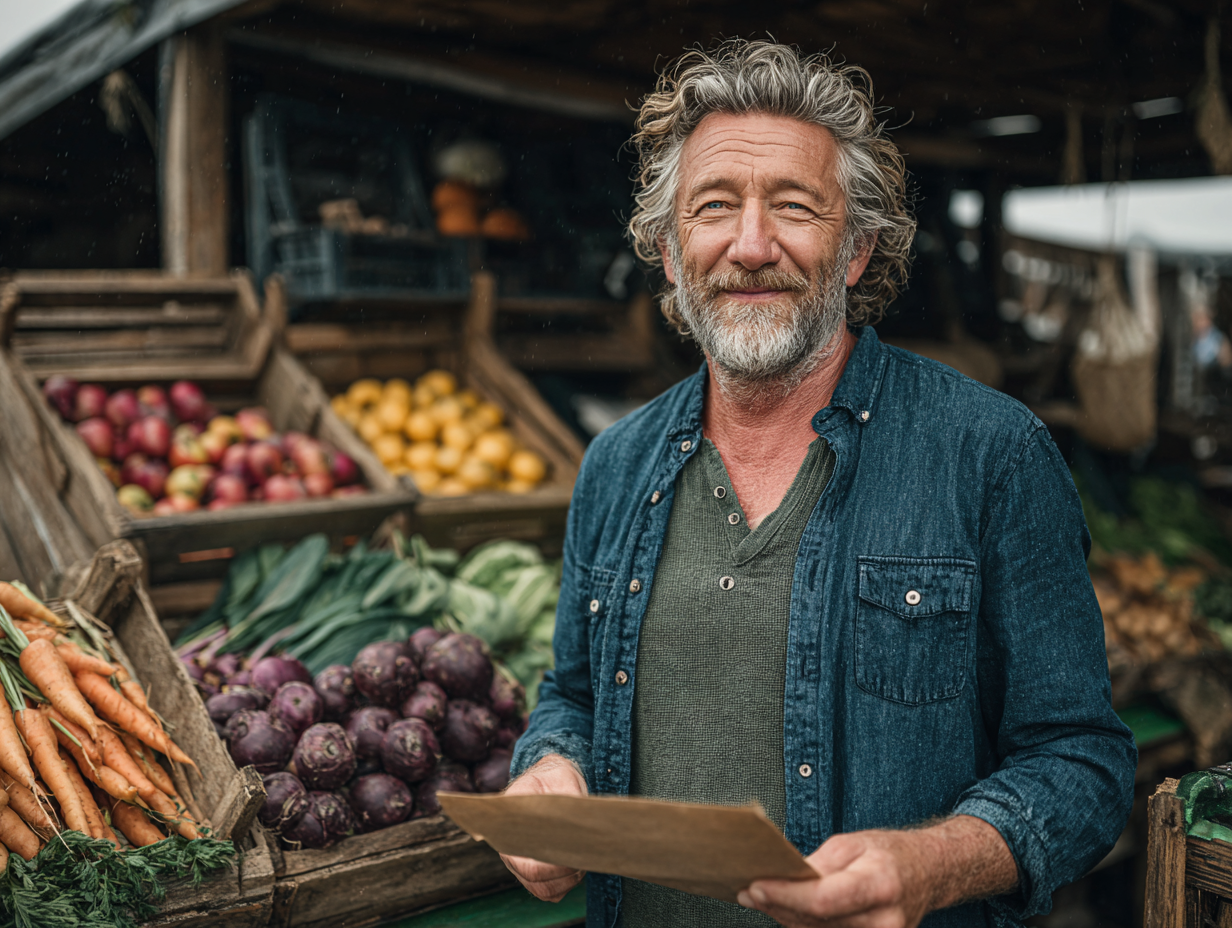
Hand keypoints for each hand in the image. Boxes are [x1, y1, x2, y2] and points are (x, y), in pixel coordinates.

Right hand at [499, 753, 588, 901]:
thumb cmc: (554, 777)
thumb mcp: (561, 776)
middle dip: (565, 875)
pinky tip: (577, 867)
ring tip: (582, 860)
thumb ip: (567, 796)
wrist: (551, 780)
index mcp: (510, 825)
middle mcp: (511, 848)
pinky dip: (565, 886)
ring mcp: (521, 862)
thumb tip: (577, 821)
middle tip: (584, 857)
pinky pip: (548, 891)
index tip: (575, 857)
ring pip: (543, 890)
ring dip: (567, 882)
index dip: (553, 868)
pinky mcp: (535, 869)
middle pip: (536, 881)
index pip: (526, 863)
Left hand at [737, 817, 1016, 927]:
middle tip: (748, 891)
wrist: (929, 874)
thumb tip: (781, 878)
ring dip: (786, 918)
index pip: (823, 899)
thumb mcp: (852, 844)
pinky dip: (804, 926)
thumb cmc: (888, 853)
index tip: (755, 885)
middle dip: (777, 906)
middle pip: (816, 922)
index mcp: (880, 885)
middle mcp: (884, 921)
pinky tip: (784, 911)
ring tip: (761, 898)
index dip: (785, 895)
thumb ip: (818, 864)